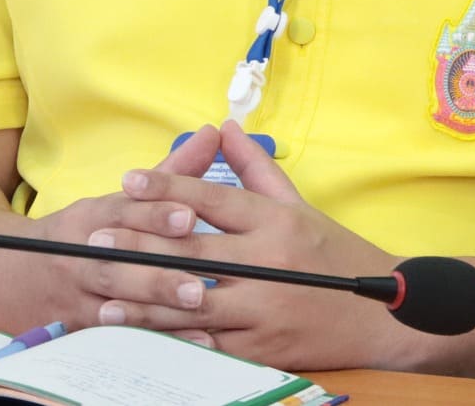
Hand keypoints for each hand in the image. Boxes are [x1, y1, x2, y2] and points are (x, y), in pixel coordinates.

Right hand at [23, 123, 221, 327]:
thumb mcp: (117, 199)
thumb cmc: (83, 234)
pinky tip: (181, 345)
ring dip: (153, 310)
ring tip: (194, 312)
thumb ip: (169, 173)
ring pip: (113, 306)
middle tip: (198, 281)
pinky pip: (112, 339)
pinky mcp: (74, 330)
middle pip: (117, 264)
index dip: (154, 215)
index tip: (188, 217)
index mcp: (90, 218)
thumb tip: (214, 133)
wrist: (8, 276)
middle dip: (157, 273)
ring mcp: (74, 297)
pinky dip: (146, 342)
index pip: (121, 213)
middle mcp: (79, 256)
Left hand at [81, 120, 415, 370]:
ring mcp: (265, 308)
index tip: (129, 181)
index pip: (213, 198)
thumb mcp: (298, 205)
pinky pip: (212, 343)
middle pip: (193, 252)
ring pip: (194, 303)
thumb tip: (224, 126)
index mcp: (275, 220)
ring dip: (145, 302)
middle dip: (140, 246)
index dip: (169, 188)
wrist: (381, 316)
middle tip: (94, 241)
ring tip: (105, 296)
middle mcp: (269, 261)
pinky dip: (176, 339)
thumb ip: (255, 168)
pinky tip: (143, 336)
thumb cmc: (333, 255)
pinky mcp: (264, 347)